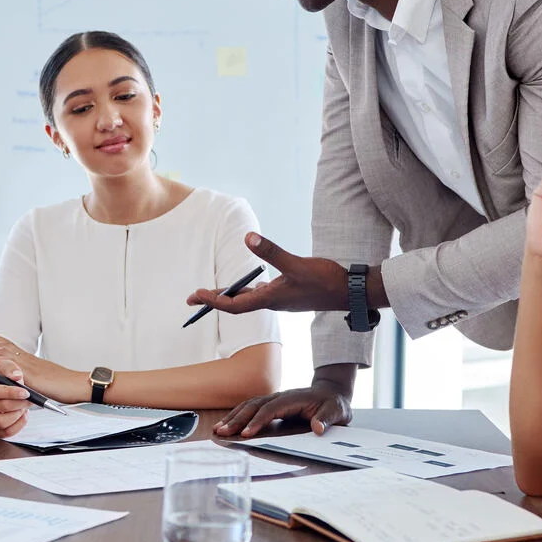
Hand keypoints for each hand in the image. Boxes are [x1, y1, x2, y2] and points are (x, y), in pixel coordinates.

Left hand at [0, 337, 86, 404]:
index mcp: (31, 363)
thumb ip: (32, 384)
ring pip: (3, 354)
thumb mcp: (45, 384)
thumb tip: (23, 390)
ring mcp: (29, 365)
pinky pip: (10, 363)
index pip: (9, 352)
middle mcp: (28, 360)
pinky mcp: (30, 373)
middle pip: (2, 350)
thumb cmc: (65, 387)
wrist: (77, 385)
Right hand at [0, 359, 31, 439]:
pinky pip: (7, 432)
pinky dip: (18, 424)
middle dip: (19, 403)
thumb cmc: (5, 381)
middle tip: (29, 400)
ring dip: (18, 414)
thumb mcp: (7, 368)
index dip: (11, 393)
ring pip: (3, 422)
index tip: (25, 392)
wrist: (5, 393)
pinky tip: (21, 415)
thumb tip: (16, 376)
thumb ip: (11, 368)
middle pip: (1, 407)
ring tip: (23, 407)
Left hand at [186, 234, 351, 314]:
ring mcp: (280, 299)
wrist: (349, 292)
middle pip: (236, 304)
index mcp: (270, 299)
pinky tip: (249, 284)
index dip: (213, 300)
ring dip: (230, 296)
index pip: (234, 304)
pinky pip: (261, 294)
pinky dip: (248, 290)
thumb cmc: (325, 280)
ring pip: (248, 299)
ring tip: (212, 292)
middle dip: (214, 299)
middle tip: (192, 298)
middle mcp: (272, 302)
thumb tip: (248, 236)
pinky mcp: (289, 294)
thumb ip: (271, 251)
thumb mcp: (296, 264)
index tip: (195, 296)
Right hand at [214, 384, 351, 437]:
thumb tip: (318, 428)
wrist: (331, 393)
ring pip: (249, 406)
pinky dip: (237, 416)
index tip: (247, 433)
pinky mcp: (271, 405)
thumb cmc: (333, 404)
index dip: (258, 421)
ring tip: (218, 429)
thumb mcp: (337, 411)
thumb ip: (327, 419)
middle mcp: (280, 396)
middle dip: (237, 419)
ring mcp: (274, 399)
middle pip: (254, 406)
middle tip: (223, 432)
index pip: (271, 409)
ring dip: (233, 417)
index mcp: (294, 398)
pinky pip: (251, 409)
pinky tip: (227, 425)